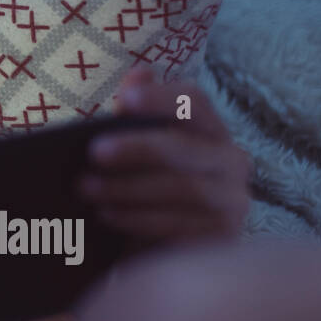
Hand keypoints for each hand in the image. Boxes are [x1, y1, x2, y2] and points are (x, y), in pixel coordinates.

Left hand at [79, 65, 252, 247]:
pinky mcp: (223, 235)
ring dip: (128, 188)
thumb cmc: (143, 185)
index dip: (160, 98)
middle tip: (93, 152)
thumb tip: (138, 75)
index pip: (193, 101)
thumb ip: (136, 111)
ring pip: (183, 188)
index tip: (123, 100)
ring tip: (87, 189)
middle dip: (135, 148)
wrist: (157, 245)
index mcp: (209, 128)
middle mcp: (230, 160)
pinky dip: (139, 219)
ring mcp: (233, 199)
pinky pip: (181, 224)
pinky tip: (107, 215)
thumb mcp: (133, 146)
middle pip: (183, 146)